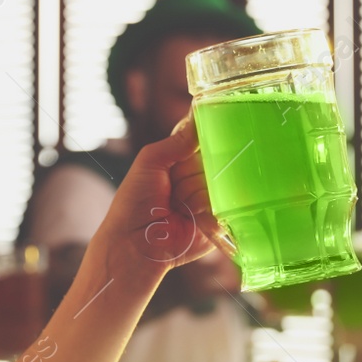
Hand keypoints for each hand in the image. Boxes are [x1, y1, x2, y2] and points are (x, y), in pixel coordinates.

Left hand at [89, 114, 231, 288]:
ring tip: (177, 205)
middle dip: (199, 169)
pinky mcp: (218, 222)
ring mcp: (209, 201)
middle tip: (177, 184)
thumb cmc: (134, 202)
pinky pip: (227, 207)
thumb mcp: (150, 162)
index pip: (203, 143)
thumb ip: (175, 142)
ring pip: (220, 183)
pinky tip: (197, 213)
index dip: (207, 139)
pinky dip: (213, 207)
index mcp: (181, 164)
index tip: (218, 130)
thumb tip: (197, 117)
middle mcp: (197, 180)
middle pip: (215, 162)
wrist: (135, 244)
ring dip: (198, 191)